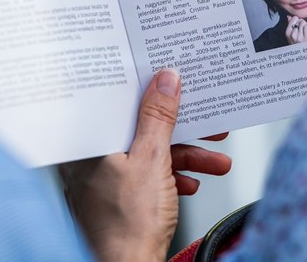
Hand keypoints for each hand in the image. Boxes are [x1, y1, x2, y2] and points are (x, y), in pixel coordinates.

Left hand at [61, 70, 231, 261]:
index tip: (175, 82)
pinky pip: (147, 177)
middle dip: (181, 130)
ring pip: (149, 155)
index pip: (120, 101)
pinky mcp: (117, 200)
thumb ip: (159, 117)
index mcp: (89, 142)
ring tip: (217, 162)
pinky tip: (192, 183)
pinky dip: (173, 178)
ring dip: (186, 157)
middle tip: (208, 123)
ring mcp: (104, 181)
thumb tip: (165, 81)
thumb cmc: (127, 225)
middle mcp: (90, 159)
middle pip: (140, 129)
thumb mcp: (152, 160)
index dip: (150, 89)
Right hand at [285, 14, 306, 44]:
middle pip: (299, 20)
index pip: (294, 18)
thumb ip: (289, 24)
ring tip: (306, 32)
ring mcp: (299, 37)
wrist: (303, 54)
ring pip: (304, 23)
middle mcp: (292, 35)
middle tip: (303, 29)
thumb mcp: (291, 35)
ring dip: (306, 26)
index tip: (298, 24)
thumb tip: (289, 16)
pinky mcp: (306, 38)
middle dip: (302, 23)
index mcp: (288, 33)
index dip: (297, 20)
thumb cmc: (297, 44)